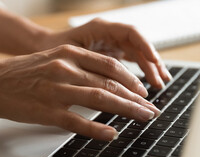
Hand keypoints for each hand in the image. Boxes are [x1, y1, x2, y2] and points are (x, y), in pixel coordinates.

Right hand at [0, 45, 160, 140]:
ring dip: (126, 110)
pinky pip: (77, 121)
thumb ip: (76, 66)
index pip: (110, 65)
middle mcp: (65, 68)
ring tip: (144, 118)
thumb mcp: (51, 59)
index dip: (131, 79)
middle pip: (110, 83)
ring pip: (100, 99)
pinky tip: (111, 134)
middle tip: (151, 109)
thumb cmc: (20, 73)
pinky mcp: (46, 111)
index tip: (144, 91)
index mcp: (68, 53)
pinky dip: (97, 129)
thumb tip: (103, 81)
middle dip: (136, 98)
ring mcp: (56, 90)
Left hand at [41, 18, 171, 88]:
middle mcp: (107, 33)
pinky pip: (128, 61)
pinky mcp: (107, 54)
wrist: (39, 49)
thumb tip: (109, 85)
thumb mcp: (69, 57)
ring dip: (148, 68)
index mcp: (99, 28)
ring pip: (135, 54)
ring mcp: (108, 43)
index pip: (130, 33)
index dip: (146, 48)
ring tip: (159, 84)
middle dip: (151, 63)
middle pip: (137, 45)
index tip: (155, 63)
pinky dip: (138, 72)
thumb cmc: (49, 50)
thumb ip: (90, 66)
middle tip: (160, 81)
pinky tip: (146, 84)